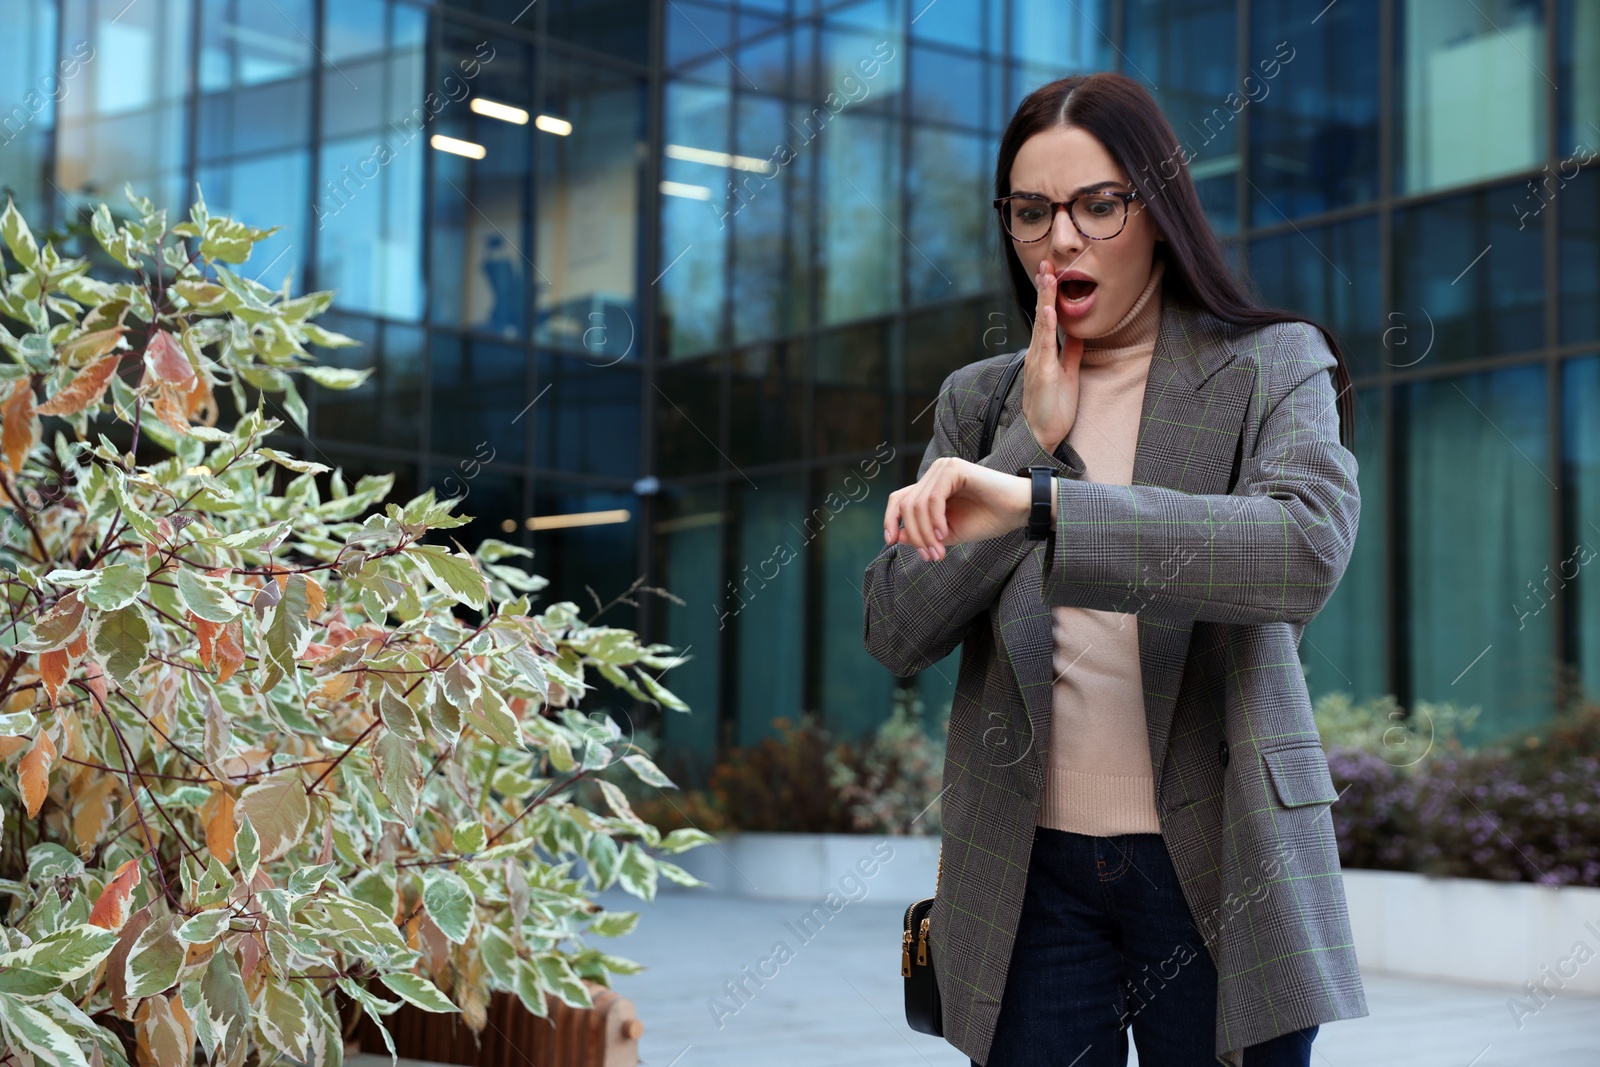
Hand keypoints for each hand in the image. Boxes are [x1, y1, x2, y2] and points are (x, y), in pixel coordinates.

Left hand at [883, 457, 1032, 561]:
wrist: (1019, 511)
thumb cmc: (988, 520)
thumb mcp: (948, 533)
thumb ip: (922, 534)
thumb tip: (895, 536)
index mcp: (931, 486)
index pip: (899, 499)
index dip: (889, 519)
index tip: (890, 542)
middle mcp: (934, 473)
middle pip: (906, 505)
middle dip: (915, 535)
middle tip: (931, 556)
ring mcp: (944, 468)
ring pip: (917, 504)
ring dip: (925, 532)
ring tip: (939, 551)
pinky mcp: (955, 469)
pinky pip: (933, 498)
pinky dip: (935, 520)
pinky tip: (944, 534)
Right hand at [1022, 261, 1085, 452]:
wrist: (1041, 434)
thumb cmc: (1054, 408)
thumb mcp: (1068, 375)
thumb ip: (1071, 353)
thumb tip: (1078, 333)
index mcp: (1044, 353)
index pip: (1046, 317)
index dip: (1049, 295)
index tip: (1051, 272)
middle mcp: (1037, 353)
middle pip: (1041, 314)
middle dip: (1044, 287)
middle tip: (1045, 262)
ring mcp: (1038, 361)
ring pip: (1041, 323)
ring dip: (1044, 298)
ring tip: (1047, 275)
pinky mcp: (1043, 373)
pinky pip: (1045, 345)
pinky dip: (1047, 326)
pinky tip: (1048, 309)